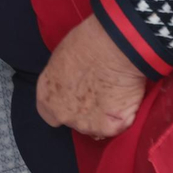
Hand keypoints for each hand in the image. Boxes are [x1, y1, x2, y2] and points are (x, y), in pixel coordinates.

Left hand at [36, 16, 148, 139]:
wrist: (111, 47)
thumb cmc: (85, 43)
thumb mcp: (62, 61)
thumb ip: (63, 81)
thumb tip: (72, 83)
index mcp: (46, 96)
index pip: (49, 113)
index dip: (64, 106)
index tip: (76, 97)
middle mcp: (62, 114)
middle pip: (74, 121)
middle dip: (85, 112)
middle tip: (99, 94)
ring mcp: (85, 125)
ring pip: (96, 127)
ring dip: (104, 116)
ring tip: (114, 94)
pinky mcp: (109, 128)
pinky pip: (118, 128)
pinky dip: (124, 117)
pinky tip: (126, 99)